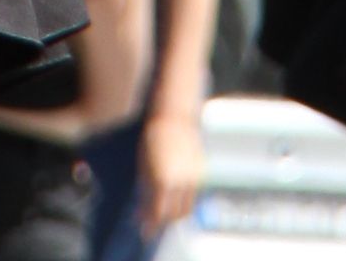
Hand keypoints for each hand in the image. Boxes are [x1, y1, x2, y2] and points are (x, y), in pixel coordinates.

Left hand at [135, 100, 205, 239]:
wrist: (174, 117)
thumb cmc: (153, 140)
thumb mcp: (144, 166)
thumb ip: (146, 191)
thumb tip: (143, 212)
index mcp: (163, 180)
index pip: (158, 212)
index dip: (151, 223)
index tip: (144, 228)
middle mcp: (181, 181)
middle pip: (174, 214)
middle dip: (163, 220)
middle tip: (154, 219)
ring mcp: (194, 177)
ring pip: (187, 208)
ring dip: (175, 213)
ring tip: (164, 208)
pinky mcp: (201, 172)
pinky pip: (193, 194)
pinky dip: (183, 199)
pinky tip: (174, 193)